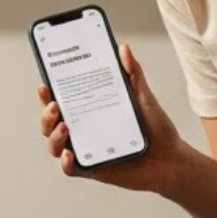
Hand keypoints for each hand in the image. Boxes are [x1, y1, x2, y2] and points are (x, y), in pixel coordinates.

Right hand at [36, 43, 189, 196]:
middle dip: (46, 114)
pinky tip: (70, 154)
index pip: (63, 101)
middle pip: (51, 123)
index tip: (45, 83)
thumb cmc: (156, 129)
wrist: (172, 159)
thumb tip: (123, 48)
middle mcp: (83, 130)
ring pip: (55, 145)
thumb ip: (133, 73)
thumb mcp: (143, 97)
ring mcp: (86, 150)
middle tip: (55, 104)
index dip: (48, 94)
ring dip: (53, 136)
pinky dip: (66, 163)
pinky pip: (71, 169)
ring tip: (65, 126)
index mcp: (90, 111)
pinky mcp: (93, 169)